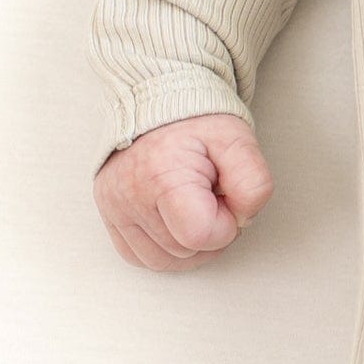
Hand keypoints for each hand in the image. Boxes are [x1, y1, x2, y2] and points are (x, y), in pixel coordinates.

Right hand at [96, 113, 271, 271]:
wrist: (160, 103)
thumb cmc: (198, 123)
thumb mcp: (239, 142)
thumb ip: (254, 183)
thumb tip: (243, 220)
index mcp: (162, 175)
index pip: (201, 236)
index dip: (225, 223)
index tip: (224, 196)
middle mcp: (129, 194)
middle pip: (185, 251)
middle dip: (209, 230)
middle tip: (209, 194)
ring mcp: (114, 207)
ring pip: (163, 261)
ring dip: (188, 243)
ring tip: (192, 206)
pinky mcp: (108, 214)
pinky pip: (139, 257)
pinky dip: (163, 247)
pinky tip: (175, 221)